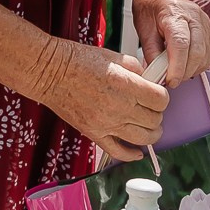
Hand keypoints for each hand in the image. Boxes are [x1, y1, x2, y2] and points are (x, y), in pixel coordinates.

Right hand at [35, 41, 168, 163]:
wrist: (48, 71)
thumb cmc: (76, 59)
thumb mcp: (112, 55)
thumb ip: (135, 68)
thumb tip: (148, 79)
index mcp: (126, 84)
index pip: (161, 100)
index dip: (161, 97)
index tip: (156, 94)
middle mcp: (119, 106)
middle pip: (155, 120)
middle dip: (156, 113)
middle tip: (149, 107)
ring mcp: (107, 123)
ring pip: (143, 139)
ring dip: (151, 133)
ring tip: (148, 126)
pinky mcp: (94, 133)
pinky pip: (119, 151)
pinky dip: (132, 154)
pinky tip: (137, 152)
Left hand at [130, 0, 209, 87]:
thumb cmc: (151, 7)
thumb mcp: (143, 28)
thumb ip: (151, 52)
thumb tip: (157, 74)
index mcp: (174, 13)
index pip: (181, 44)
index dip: (177, 66)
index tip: (170, 81)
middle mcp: (195, 18)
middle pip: (197, 52)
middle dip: (185, 72)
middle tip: (171, 80)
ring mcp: (205, 24)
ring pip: (206, 56)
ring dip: (192, 70)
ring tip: (176, 71)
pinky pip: (209, 55)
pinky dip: (198, 65)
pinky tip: (186, 65)